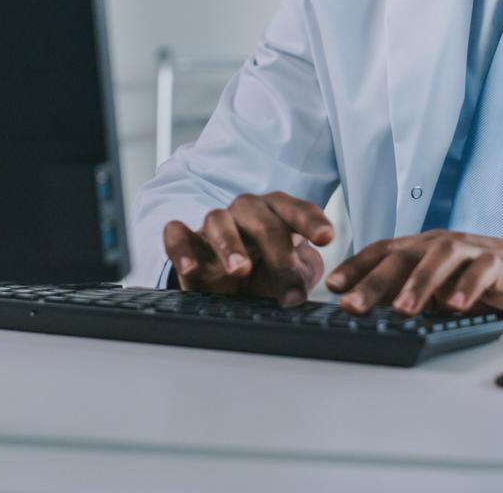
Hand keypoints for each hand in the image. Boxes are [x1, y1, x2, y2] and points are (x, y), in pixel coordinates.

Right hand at [162, 192, 333, 306]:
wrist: (233, 286)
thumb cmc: (268, 274)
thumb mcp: (290, 276)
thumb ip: (297, 278)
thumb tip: (298, 294)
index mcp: (276, 213)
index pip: (294, 208)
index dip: (310, 220)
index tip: (326, 238)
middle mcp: (246, 212)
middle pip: (260, 217)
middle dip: (276, 249)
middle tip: (288, 281)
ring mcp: (214, 225)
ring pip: (217, 219)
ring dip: (229, 244)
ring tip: (240, 270)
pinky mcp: (187, 242)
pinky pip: (176, 234)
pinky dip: (181, 248)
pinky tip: (190, 269)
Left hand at [324, 232, 502, 322]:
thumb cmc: (495, 283)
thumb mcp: (448, 290)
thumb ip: (417, 295)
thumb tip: (374, 313)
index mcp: (428, 248)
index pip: (385, 251)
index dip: (357, 267)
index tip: (332, 288)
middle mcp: (447, 244)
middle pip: (405, 256)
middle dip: (374, 281)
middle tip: (351, 306)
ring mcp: (476, 251)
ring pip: (441, 257)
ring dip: (420, 283)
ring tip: (403, 311)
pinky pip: (483, 271)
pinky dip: (468, 287)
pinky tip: (455, 306)